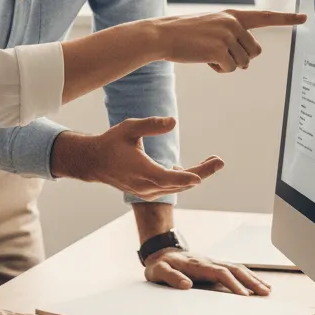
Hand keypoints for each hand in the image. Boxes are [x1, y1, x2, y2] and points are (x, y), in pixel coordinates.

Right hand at [51, 118, 223, 198]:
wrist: (94, 162)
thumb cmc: (112, 142)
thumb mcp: (129, 128)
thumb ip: (151, 125)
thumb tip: (173, 122)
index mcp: (142, 171)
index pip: (168, 177)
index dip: (185, 177)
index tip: (200, 177)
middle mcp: (146, 186)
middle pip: (180, 183)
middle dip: (202, 171)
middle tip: (220, 161)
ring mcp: (147, 192)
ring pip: (177, 186)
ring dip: (196, 175)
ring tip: (214, 162)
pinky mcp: (147, 192)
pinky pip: (170, 187)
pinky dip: (183, 179)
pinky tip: (193, 170)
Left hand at [143, 248, 271, 295]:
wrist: (160, 252)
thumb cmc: (160, 265)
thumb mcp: (159, 271)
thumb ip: (170, 277)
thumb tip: (186, 284)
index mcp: (197, 264)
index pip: (220, 273)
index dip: (233, 284)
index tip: (244, 296)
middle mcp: (208, 262)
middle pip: (234, 269)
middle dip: (250, 281)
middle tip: (264, 293)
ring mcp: (212, 263)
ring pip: (237, 268)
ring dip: (252, 278)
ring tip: (267, 290)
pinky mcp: (214, 266)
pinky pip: (234, 270)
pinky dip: (247, 276)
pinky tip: (256, 283)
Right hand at [152, 9, 306, 72]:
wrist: (161, 35)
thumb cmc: (184, 34)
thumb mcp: (210, 25)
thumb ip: (232, 33)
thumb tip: (249, 57)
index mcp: (232, 15)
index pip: (264, 16)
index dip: (286, 18)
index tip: (304, 17)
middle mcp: (233, 23)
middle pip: (255, 52)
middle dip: (240, 58)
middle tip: (218, 53)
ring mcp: (227, 36)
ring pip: (243, 63)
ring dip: (227, 64)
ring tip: (206, 53)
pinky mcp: (219, 50)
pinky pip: (229, 69)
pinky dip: (218, 69)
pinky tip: (203, 59)